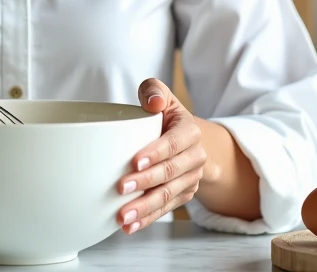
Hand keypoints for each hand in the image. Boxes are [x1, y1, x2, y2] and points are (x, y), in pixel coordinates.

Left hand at [117, 79, 206, 233]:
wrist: (188, 142)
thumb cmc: (167, 117)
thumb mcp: (163, 97)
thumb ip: (154, 91)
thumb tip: (152, 101)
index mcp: (190, 131)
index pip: (175, 143)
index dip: (157, 153)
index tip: (135, 162)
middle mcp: (195, 157)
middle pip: (171, 173)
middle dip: (146, 182)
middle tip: (121, 188)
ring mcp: (190, 179)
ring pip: (169, 195)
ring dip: (145, 207)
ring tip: (123, 215)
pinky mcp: (183, 195)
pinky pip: (166, 209)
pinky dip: (148, 219)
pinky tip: (131, 225)